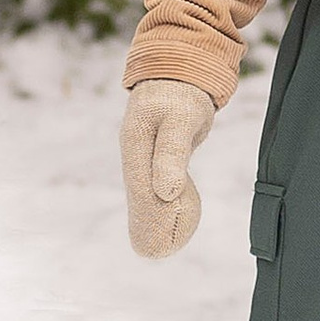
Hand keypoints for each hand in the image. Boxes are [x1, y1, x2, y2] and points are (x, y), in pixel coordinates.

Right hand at [122, 81, 217, 258]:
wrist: (183, 68)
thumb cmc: (182, 92)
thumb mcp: (181, 120)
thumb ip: (172, 154)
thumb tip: (165, 192)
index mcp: (135, 146)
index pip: (139, 191)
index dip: (149, 219)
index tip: (159, 245)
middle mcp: (136, 154)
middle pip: (139, 198)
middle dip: (151, 224)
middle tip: (161, 252)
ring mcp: (145, 155)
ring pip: (148, 194)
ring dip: (160, 217)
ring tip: (169, 244)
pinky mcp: (158, 156)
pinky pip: (159, 186)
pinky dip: (169, 203)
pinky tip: (178, 217)